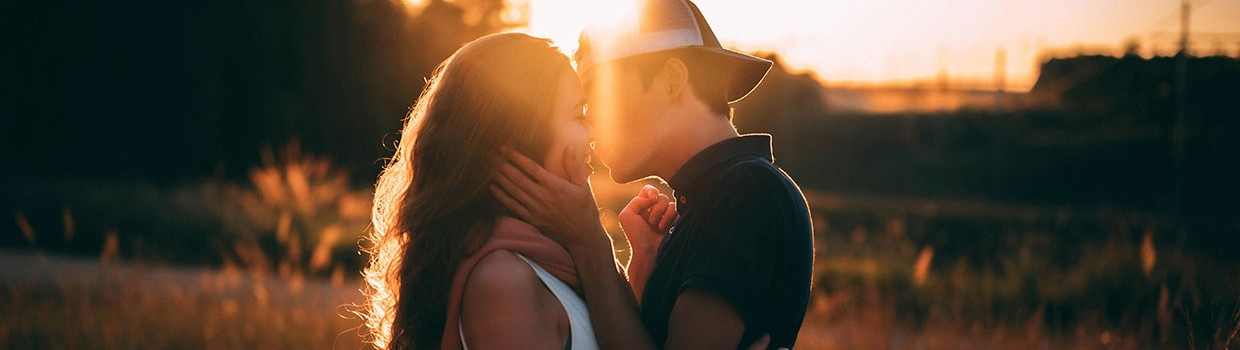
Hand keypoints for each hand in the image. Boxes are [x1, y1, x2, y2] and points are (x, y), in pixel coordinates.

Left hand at [490, 145, 609, 252]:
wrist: (582, 236)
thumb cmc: (585, 209)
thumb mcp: (583, 185)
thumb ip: (574, 166)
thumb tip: (569, 146)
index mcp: (555, 185)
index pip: (531, 168)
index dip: (516, 157)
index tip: (505, 148)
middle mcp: (543, 196)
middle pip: (517, 177)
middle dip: (502, 164)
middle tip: (490, 154)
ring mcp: (536, 209)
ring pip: (513, 190)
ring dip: (499, 178)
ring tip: (488, 167)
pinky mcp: (532, 219)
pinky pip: (513, 206)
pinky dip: (502, 196)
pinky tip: (493, 188)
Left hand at [618, 185, 674, 266]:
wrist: (649, 252)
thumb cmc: (636, 236)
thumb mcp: (627, 215)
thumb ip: (637, 201)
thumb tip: (654, 198)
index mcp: (642, 206)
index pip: (648, 190)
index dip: (651, 191)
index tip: (652, 199)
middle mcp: (654, 209)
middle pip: (660, 196)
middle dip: (656, 208)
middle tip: (651, 222)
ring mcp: (665, 215)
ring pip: (669, 202)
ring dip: (662, 214)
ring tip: (658, 227)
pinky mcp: (675, 221)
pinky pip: (676, 209)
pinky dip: (669, 218)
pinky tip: (665, 229)